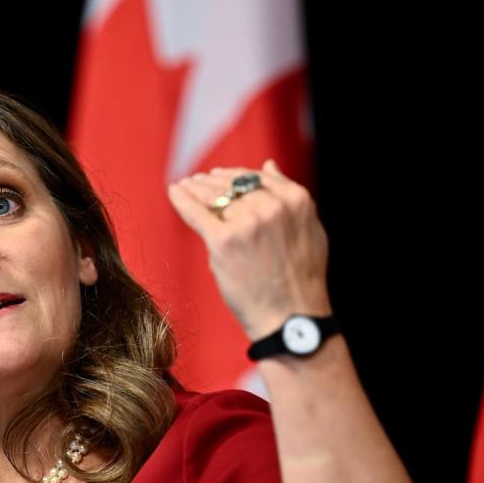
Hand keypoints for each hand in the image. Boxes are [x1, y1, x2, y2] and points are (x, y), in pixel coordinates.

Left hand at [166, 160, 332, 341]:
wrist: (290, 318)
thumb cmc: (299, 280)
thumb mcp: (310, 230)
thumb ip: (288, 195)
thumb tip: (269, 164)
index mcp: (295, 200)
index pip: (256, 177)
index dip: (233, 175)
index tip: (218, 175)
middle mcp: (272, 207)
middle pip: (233, 184)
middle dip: (211, 181)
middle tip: (195, 180)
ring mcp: (247, 223)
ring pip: (214, 196)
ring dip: (195, 188)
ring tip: (184, 186)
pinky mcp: (224, 241)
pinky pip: (196, 213)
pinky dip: (182, 200)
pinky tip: (173, 192)